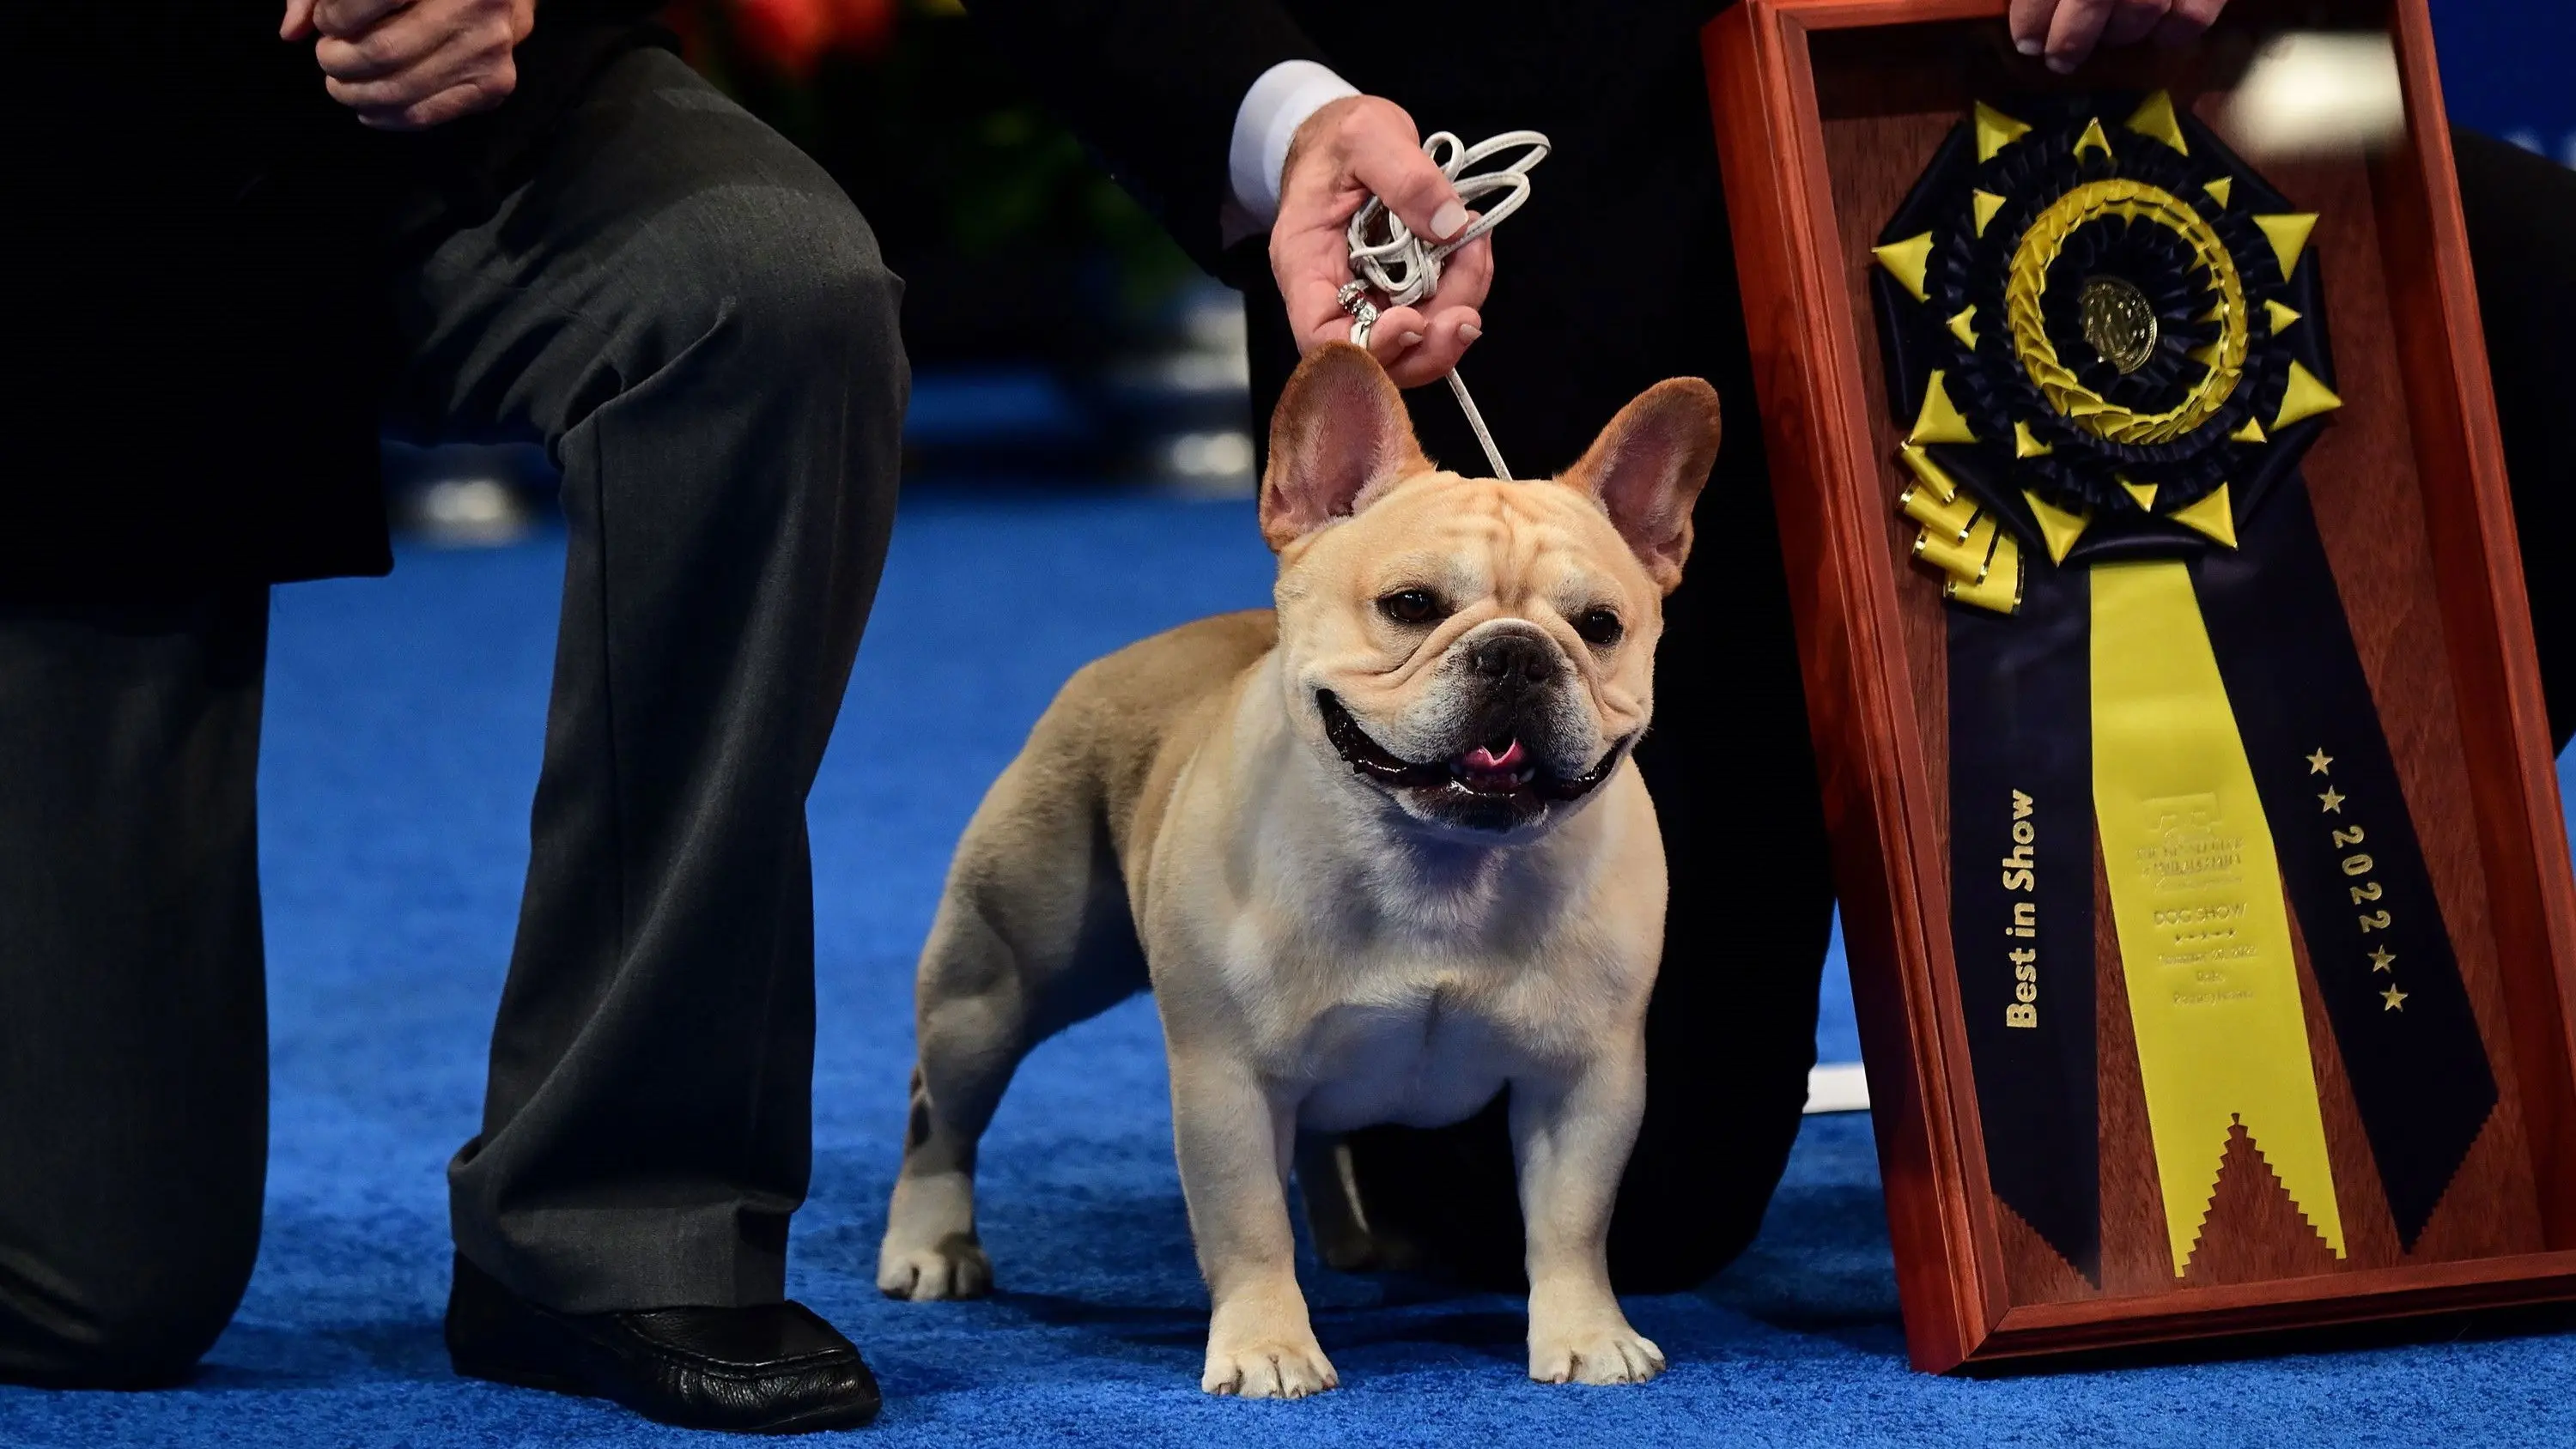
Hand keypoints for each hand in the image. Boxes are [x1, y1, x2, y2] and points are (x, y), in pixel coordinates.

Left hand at [281, 0, 537, 130]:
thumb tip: (292, 31)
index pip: (367, 2)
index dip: (333, 18)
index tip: (328, 22)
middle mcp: (475, 3)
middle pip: (382, 50)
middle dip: (339, 60)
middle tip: (329, 56)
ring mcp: (489, 47)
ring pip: (400, 88)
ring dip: (356, 92)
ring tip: (342, 81)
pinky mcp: (494, 82)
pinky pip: (426, 114)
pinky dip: (385, 116)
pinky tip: (367, 107)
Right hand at [1270, 95, 1493, 387]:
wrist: (1346, 134)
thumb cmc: (1340, 135)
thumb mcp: (1368, 134)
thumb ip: (1407, 177)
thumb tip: (1450, 225)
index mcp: (1304, 264)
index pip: (1322, 338)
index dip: (1370, 350)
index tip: (1415, 323)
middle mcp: (1333, 293)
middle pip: (1377, 356)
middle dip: (1430, 344)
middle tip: (1467, 313)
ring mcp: (1370, 295)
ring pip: (1414, 341)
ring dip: (1456, 310)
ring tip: (1476, 251)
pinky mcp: (1400, 289)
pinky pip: (1433, 311)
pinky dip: (1462, 291)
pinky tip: (1473, 252)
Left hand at [2008, 0, 2226, 73]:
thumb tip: (2030, 14)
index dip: (2030, 20)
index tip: (2026, 42)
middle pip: (2089, 4)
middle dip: (2069, 40)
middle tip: (2059, 59)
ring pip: (2140, 12)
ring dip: (2119, 32)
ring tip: (2109, 37)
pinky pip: (2192, 17)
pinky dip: (2174, 31)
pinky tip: (2161, 35)